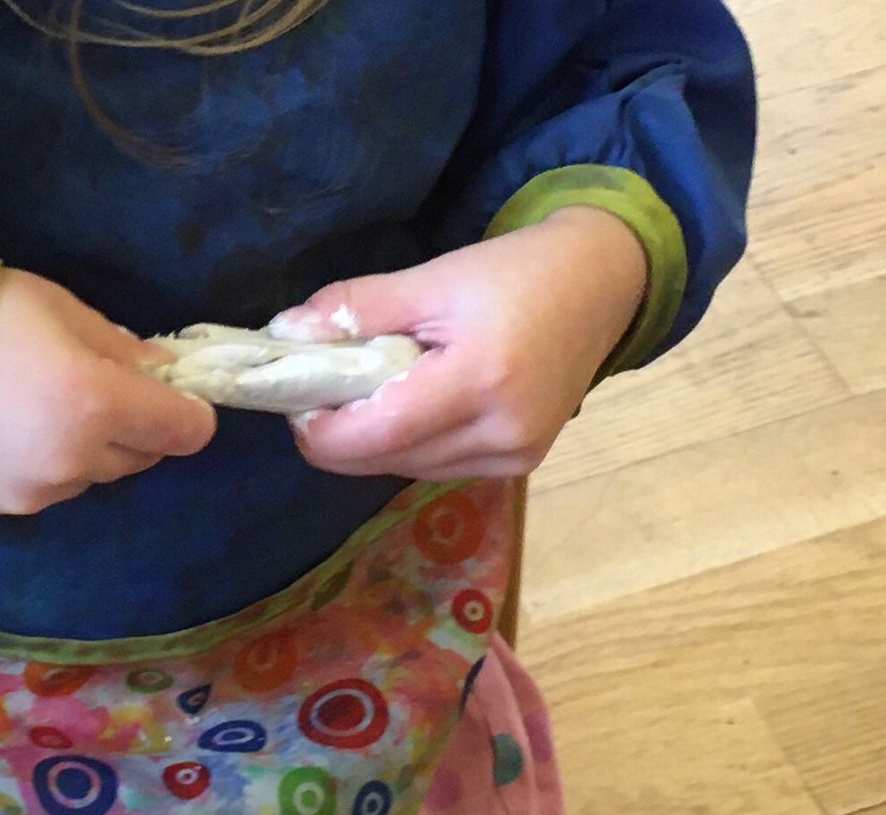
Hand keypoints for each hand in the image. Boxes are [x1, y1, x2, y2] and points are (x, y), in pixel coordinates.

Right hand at [0, 269, 216, 515]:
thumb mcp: (60, 307)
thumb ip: (120, 348)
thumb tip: (162, 374)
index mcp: (97, 405)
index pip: (184, 431)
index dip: (188, 411)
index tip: (173, 392)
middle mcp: (75, 461)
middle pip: (143, 457)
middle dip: (134, 425)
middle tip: (94, 384)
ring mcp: (36, 492)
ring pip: (93, 474)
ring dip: (87, 447)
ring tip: (38, 405)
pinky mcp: (1, 507)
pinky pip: (49, 487)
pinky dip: (45, 463)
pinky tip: (7, 429)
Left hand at [279, 207, 648, 480]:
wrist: (600, 284)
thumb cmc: (515, 273)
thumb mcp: (432, 277)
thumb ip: (357, 308)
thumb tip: (285, 333)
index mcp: (479, 381)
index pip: (373, 434)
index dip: (320, 428)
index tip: (295, 399)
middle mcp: (501, 433)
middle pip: (384, 459)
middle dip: (341, 433)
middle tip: (322, 392)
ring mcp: (515, 456)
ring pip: (406, 469)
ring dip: (375, 440)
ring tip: (370, 391)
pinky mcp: (520, 463)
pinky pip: (438, 466)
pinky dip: (410, 443)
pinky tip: (414, 404)